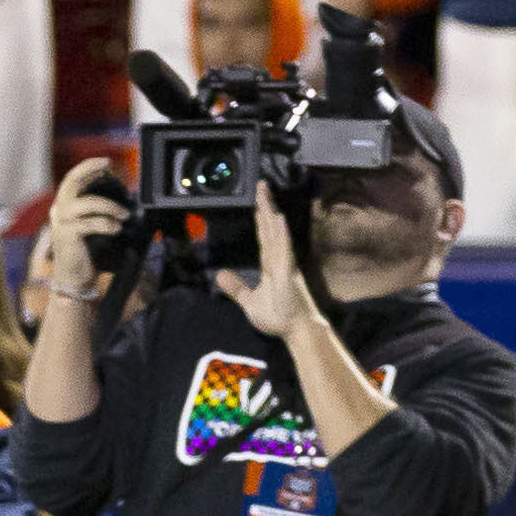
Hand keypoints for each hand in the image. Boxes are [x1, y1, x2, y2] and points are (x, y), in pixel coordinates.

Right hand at [40, 154, 124, 297]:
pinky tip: (116, 229)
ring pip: (87, 203)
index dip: (87, 167)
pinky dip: (107, 224)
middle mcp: (58, 212)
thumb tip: (117, 199)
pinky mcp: (68, 235)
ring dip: (110, 206)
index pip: (71, 180)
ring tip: (124, 215)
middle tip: (109, 167)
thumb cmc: (84, 254)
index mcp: (63, 208)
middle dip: (90, 170)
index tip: (106, 162)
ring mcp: (61, 223)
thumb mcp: (88, 228)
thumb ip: (95, 213)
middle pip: (72, 183)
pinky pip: (91, 223)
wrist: (73, 280)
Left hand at [217, 182, 309, 336]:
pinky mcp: (288, 272)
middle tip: (261, 184)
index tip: (258, 201)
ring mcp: (284, 264)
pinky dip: (281, 234)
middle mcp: (278, 259)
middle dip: (265, 206)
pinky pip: (284, 250)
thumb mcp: (249, 302)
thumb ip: (236, 288)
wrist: (295, 331)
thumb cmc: (278, 317)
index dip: (260, 218)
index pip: (264, 236)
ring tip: (266, 192)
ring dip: (271, 212)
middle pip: (270, 228)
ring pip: (276, 233)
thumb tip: (220, 275)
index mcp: (270, 264)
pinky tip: (278, 219)